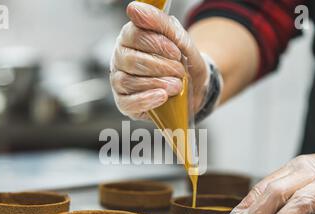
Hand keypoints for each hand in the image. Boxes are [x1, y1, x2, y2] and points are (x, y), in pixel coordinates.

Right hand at [110, 2, 208, 119]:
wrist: (195, 88)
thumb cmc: (183, 62)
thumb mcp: (180, 39)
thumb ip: (160, 22)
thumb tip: (134, 8)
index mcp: (130, 38)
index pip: (133, 34)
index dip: (156, 44)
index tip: (176, 52)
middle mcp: (121, 58)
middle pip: (131, 60)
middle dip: (160, 66)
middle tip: (180, 71)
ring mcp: (119, 81)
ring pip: (128, 81)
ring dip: (157, 83)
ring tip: (177, 85)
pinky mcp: (124, 102)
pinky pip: (128, 102)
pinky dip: (146, 99)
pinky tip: (162, 97)